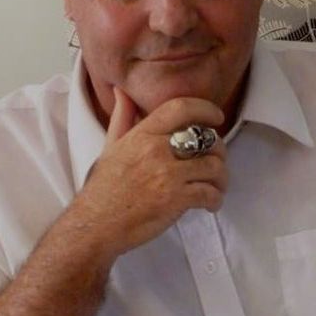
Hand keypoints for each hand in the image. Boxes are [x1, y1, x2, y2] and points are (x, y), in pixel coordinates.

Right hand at [73, 88, 227, 259]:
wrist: (94, 224)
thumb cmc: (103, 188)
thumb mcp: (110, 146)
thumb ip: (122, 118)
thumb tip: (122, 91)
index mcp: (143, 134)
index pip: (181, 108)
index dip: (206, 109)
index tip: (216, 117)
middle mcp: (156, 149)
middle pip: (206, 138)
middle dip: (219, 151)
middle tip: (216, 162)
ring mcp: (167, 174)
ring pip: (214, 166)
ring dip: (221, 178)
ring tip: (217, 186)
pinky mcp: (175, 199)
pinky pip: (209, 193)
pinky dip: (216, 199)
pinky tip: (211, 203)